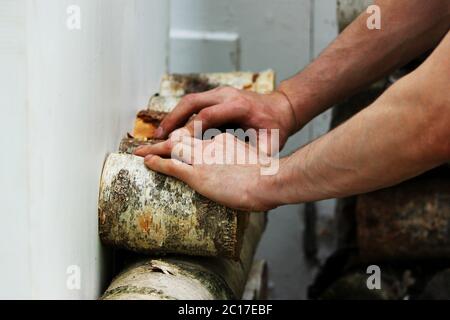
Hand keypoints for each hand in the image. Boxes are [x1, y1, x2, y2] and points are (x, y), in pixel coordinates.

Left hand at [135, 132, 279, 211]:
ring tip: (139, 152)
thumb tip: (242, 170)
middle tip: (148, 144)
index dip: (186, 143)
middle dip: (163, 142)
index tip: (178, 145)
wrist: (269, 180)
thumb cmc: (268, 176)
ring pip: (171, 150)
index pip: (200, 140)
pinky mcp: (197, 174)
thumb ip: (243, 162)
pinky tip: (145, 162)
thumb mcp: (254, 161)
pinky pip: (171, 165)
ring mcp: (202, 159)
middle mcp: (210, 146)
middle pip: (181, 140)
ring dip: (153, 151)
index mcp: (223, 141)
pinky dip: (156, 163)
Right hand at [154, 87, 296, 152]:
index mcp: (239, 106)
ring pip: (189, 101)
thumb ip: (257, 155)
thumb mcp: (270, 144)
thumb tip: (245, 173)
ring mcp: (221, 92)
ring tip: (159, 135)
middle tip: (157, 137)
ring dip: (173, 116)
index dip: (189, 130)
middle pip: (192, 102)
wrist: (281, 107)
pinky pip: (194, 103)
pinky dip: (181, 115)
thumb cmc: (275, 128)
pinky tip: (172, 130)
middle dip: (173, 119)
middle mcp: (227, 95)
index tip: (174, 145)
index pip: (207, 116)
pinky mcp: (216, 95)